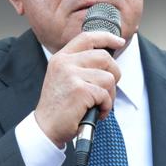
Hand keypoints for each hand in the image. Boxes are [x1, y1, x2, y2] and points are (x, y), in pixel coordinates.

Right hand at [34, 31, 124, 146]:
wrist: (46, 127)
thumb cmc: (59, 106)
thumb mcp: (64, 78)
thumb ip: (80, 65)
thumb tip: (107, 59)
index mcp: (61, 58)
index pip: (87, 37)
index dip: (107, 38)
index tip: (119, 42)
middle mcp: (65, 63)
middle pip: (104, 58)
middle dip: (114, 75)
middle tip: (106, 90)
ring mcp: (72, 75)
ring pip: (109, 78)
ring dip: (109, 95)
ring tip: (97, 105)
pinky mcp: (80, 90)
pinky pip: (106, 95)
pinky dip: (106, 107)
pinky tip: (96, 112)